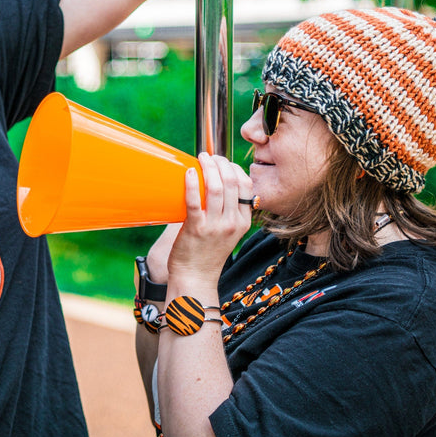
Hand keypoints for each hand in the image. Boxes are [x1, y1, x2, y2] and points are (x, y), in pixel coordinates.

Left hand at [166, 153, 253, 287]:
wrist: (195, 279)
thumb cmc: (206, 254)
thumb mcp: (226, 233)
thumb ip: (226, 212)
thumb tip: (214, 185)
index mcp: (243, 222)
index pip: (246, 187)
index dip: (235, 169)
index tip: (223, 162)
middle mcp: (232, 223)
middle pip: (232, 182)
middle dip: (221, 163)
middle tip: (209, 156)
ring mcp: (215, 226)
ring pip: (216, 187)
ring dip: (208, 167)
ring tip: (200, 158)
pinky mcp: (196, 229)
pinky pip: (195, 200)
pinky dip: (192, 183)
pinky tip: (189, 172)